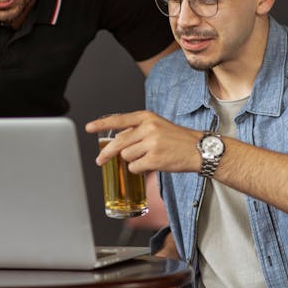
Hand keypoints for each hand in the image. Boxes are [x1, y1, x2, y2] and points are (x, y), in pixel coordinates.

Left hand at [85, 111, 203, 173]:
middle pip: (118, 142)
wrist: (199, 149)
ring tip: (147, 158)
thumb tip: (116, 144)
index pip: (119, 120)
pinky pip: (135, 167)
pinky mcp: (155, 159)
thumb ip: (137, 131)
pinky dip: (139, 170)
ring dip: (132, 161)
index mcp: (147, 117)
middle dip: (107, 153)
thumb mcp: (157, 126)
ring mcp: (152, 143)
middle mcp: (148, 128)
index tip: (88, 128)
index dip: (101, 124)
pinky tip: (152, 165)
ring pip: (126, 156)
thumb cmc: (177, 139)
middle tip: (100, 160)